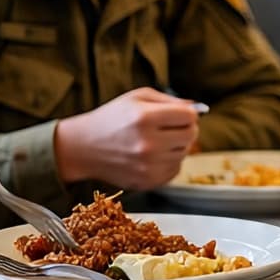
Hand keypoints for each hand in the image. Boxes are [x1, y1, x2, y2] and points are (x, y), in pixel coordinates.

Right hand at [54, 89, 198, 190]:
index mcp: (145, 118)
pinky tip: (153, 155)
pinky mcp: (146, 182)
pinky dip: (169, 162)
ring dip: (176, 146)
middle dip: (185, 129)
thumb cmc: (111, 118)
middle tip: (171, 127)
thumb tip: (196, 108)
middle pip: (191, 135)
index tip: (179, 114)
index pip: (189, 117)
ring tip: (157, 140)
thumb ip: (170, 100)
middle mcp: (148, 144)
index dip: (188, 114)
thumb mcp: (137, 98)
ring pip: (184, 154)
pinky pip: (174, 170)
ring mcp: (148, 166)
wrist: (83, 147)